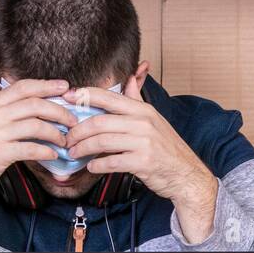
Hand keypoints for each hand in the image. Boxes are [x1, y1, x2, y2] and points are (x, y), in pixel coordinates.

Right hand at [0, 77, 77, 226]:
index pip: (23, 87)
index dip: (46, 85)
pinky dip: (45, 151)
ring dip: (55, 133)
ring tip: (65, 140)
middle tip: (72, 119)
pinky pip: (29, 149)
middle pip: (34, 105)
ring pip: (35, 126)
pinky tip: (53, 154)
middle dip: (58, 110)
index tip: (65, 87)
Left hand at [63, 77, 218, 242]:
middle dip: (78, 131)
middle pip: (99, 122)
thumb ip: (137, 100)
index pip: (108, 97)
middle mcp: (143, 122)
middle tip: (68, 139)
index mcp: (142, 109)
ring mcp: (144, 142)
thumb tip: (130, 78)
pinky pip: (112, 162)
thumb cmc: (167, 148)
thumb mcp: (154, 119)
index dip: (84, 96)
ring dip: (83, 148)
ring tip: (74, 153)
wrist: (186, 173)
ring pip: (102, 141)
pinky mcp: (143, 162)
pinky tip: (91, 166)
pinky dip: (97, 165)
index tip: (67, 98)